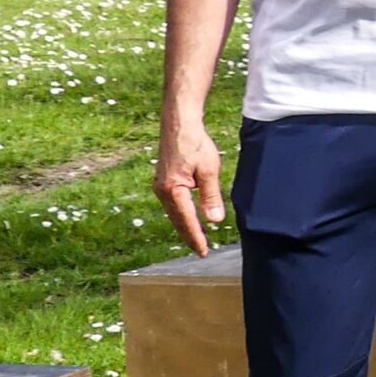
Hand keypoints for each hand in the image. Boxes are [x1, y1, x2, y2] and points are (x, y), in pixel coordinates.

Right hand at [155, 115, 226, 255]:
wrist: (179, 125)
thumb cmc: (194, 144)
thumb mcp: (209, 169)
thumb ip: (211, 196)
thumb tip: (215, 220)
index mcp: (173, 190)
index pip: (187, 221)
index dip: (196, 237)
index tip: (204, 251)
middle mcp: (162, 192)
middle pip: (178, 221)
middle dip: (190, 236)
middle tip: (202, 251)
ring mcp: (160, 187)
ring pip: (174, 214)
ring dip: (185, 227)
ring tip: (197, 239)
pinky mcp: (163, 182)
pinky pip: (173, 205)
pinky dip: (181, 215)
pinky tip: (189, 219)